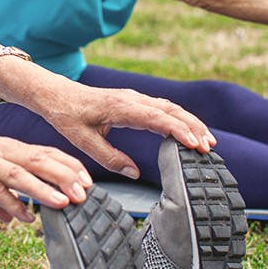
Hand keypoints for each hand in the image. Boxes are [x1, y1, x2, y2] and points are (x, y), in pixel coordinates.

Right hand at [0, 123, 91, 222]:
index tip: (88, 180)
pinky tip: (25, 217)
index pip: (46, 153)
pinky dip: (11, 204)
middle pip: (41, 161)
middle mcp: (2, 152)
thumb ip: (1, 193)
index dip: (69, 165)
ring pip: (21, 175)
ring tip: (64, 202)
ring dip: (44, 190)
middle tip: (86, 193)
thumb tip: (13, 216)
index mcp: (8, 148)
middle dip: (65, 177)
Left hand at [35, 84, 216, 180]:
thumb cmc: (68, 117)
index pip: (156, 118)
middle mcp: (131, 98)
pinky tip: (189, 131)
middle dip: (192, 127)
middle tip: (209, 146)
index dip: (177, 131)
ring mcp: (134, 97)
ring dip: (190, 122)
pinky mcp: (134, 100)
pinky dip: (179, 118)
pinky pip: (162, 108)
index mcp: (120, 107)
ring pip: (169, 107)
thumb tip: (135, 173)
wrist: (58, 95)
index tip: (194, 144)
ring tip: (207, 141)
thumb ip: (109, 157)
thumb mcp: (83, 141)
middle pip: (170, 110)